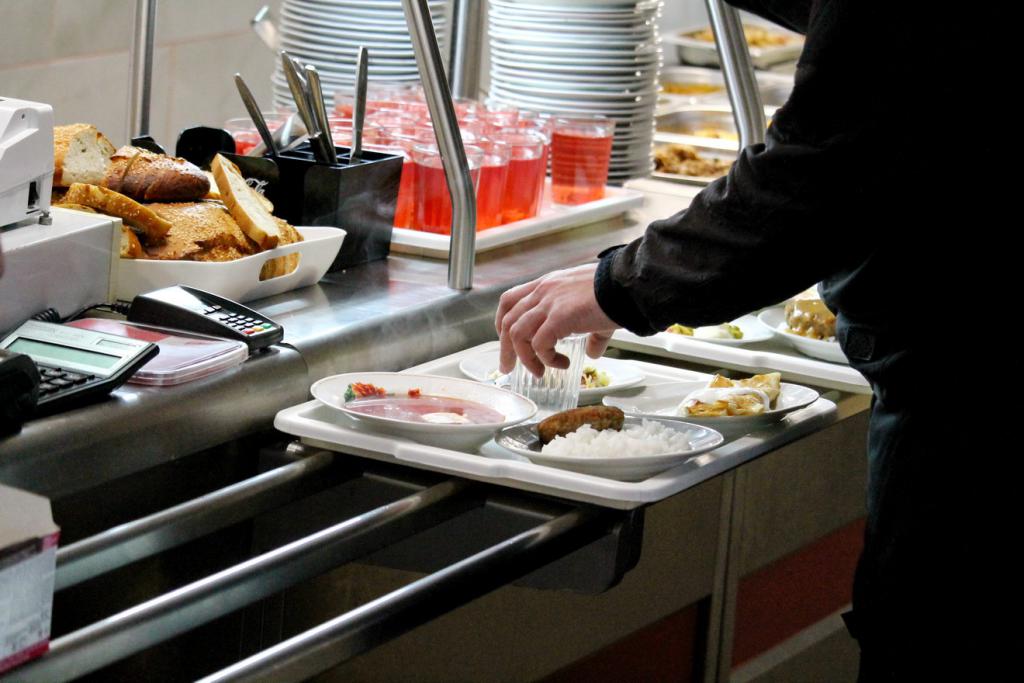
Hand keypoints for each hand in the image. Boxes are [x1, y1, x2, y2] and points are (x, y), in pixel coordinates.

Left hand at [495, 263, 617, 376]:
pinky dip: (546, 358)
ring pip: (518, 334)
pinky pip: (539, 343)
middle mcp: (543, 291)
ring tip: (538, 372)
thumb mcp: (596, 309)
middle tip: (508, 367)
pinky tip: (561, 364)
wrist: (627, 285)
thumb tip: (593, 352)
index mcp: (548, 284)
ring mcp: (549, 303)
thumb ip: (592, 333)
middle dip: (505, 348)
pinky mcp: (559, 317)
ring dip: (525, 358)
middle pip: (508, 320)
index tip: (506, 340)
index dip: (502, 322)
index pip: (511, 299)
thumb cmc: (616, 293)